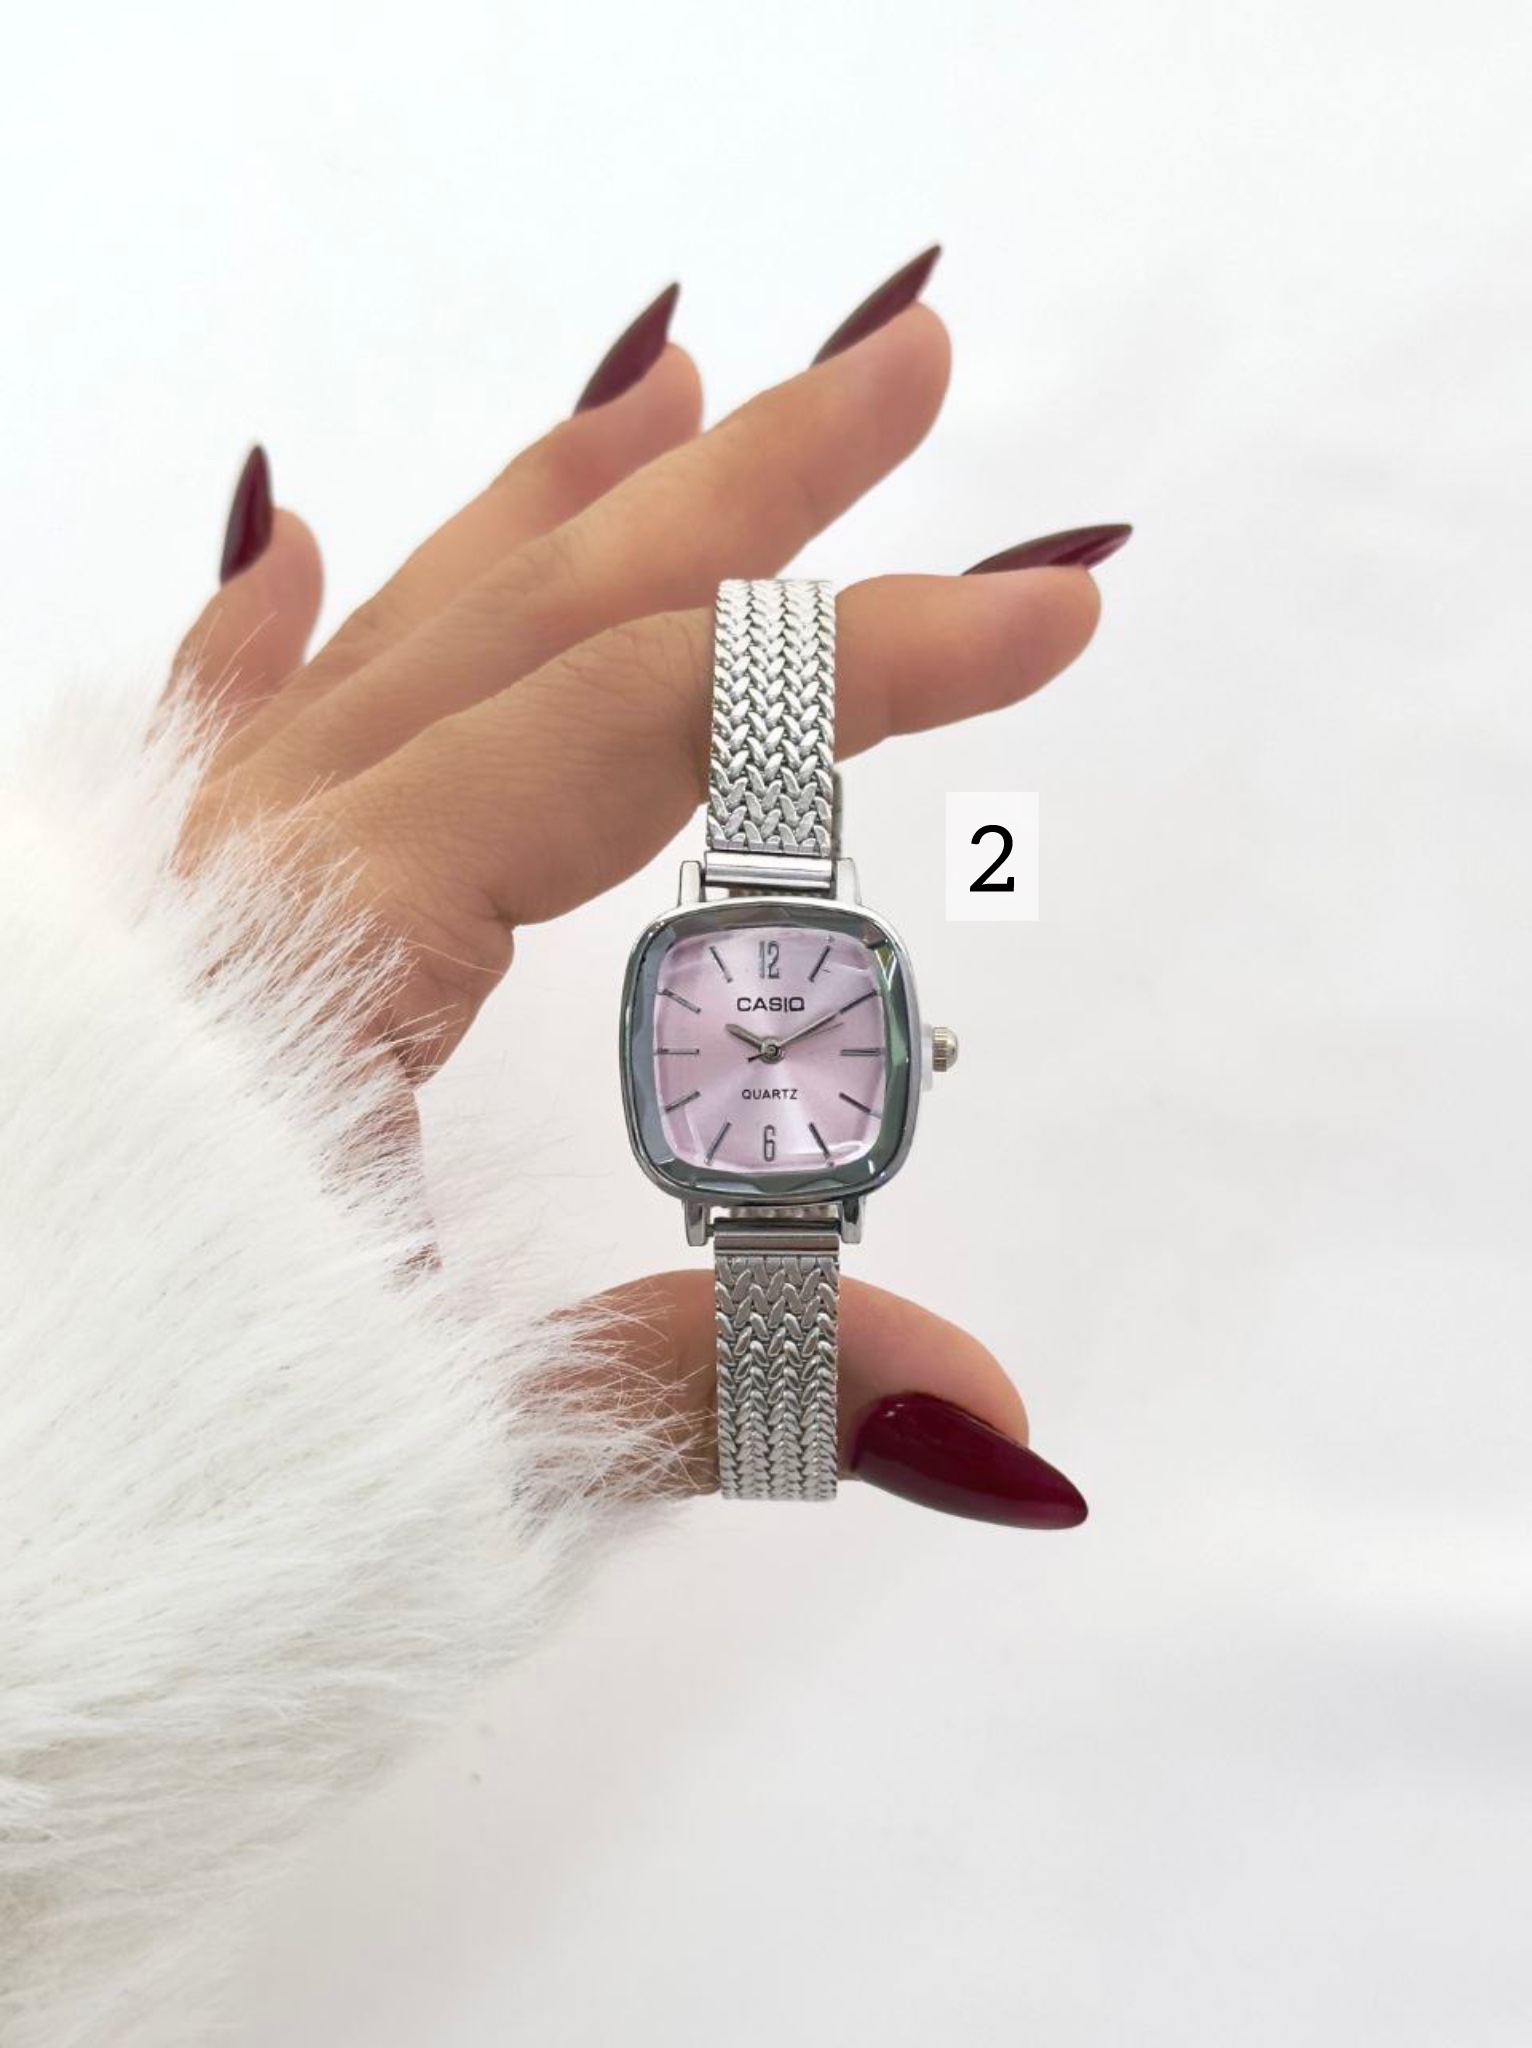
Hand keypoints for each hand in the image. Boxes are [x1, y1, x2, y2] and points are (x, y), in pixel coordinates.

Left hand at [166, 257, 1117, 1524]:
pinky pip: (213, 723)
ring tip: (675, 391)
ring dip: (552, 506)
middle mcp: (245, 848)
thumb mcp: (450, 1451)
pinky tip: (300, 538)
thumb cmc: (131, 1487)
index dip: (865, 662)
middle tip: (905, 364)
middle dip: (748, 487)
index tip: (1046, 611)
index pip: (652, 725)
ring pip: (389, 631)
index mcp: (332, 934)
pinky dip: (276, 622)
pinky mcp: (115, 924)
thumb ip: (723, 1389)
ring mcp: (166, 866)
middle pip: (544, 612)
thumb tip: (1008, 1442)